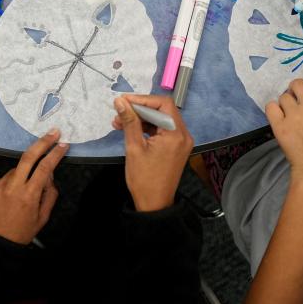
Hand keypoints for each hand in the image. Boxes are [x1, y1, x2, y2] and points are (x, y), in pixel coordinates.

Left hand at [0, 131, 67, 243]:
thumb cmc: (21, 232)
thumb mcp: (42, 218)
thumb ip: (49, 194)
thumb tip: (50, 175)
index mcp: (28, 196)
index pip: (44, 168)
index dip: (55, 154)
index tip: (63, 144)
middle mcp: (12, 188)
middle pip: (28, 157)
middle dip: (42, 142)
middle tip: (53, 133)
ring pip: (15, 170)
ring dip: (22, 174)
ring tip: (21, 193)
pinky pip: (2, 179)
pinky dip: (8, 184)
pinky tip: (7, 199)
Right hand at [113, 95, 193, 211]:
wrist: (154, 204)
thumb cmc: (144, 179)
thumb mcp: (134, 147)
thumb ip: (129, 121)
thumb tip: (120, 102)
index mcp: (176, 134)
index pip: (162, 104)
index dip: (142, 99)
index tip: (124, 101)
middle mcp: (183, 135)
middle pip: (162, 110)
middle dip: (140, 109)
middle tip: (119, 111)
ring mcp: (181, 142)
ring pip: (161, 120)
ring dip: (141, 118)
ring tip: (119, 122)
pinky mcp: (176, 147)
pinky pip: (162, 130)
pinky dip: (147, 128)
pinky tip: (130, 129)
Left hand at [265, 73, 302, 190]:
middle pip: (297, 83)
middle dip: (298, 91)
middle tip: (302, 106)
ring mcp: (295, 116)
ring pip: (284, 96)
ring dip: (287, 103)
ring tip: (294, 118)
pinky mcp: (280, 127)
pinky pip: (271, 106)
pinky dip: (274, 110)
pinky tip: (282, 119)